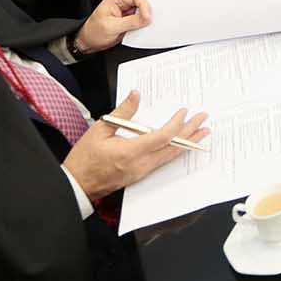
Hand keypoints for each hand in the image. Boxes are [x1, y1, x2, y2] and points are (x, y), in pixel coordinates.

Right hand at [61, 90, 209, 200]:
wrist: (77, 185)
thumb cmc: (85, 159)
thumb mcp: (100, 130)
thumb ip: (122, 112)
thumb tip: (136, 95)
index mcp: (130, 152)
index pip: (162, 137)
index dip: (176, 124)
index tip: (184, 112)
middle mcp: (140, 164)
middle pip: (172, 148)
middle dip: (190, 133)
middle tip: (204, 120)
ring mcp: (141, 172)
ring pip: (170, 156)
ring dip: (187, 144)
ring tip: (202, 134)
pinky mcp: (140, 175)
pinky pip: (163, 162)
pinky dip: (175, 152)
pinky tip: (182, 147)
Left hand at [76, 0, 151, 53]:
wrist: (88, 42)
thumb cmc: (93, 32)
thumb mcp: (111, 27)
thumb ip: (130, 22)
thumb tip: (146, 18)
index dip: (144, 5)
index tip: (147, 17)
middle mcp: (122, 3)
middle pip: (141, 2)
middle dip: (147, 11)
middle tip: (149, 21)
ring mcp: (126, 12)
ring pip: (142, 11)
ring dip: (145, 18)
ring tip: (145, 26)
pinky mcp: (128, 20)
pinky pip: (140, 20)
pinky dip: (143, 24)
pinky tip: (142, 29)